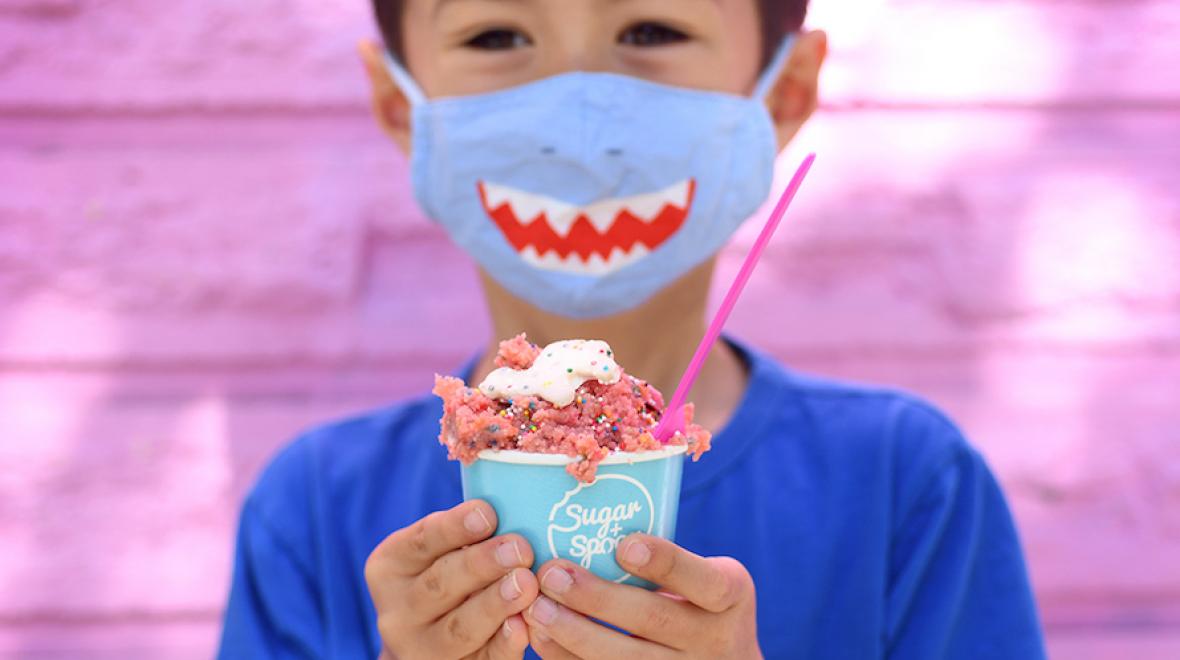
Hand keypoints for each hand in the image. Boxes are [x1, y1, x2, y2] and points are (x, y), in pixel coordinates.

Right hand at [365, 500, 539, 658]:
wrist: (436, 637)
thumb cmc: (450, 573)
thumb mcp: (442, 549)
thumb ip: (468, 532)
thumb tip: (513, 502)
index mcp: (390, 567)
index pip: (421, 542)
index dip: (454, 527)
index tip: (488, 513)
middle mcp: (397, 611)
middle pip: (439, 585)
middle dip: (481, 565)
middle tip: (519, 548)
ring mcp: (422, 648)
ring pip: (458, 627)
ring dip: (494, 603)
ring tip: (526, 583)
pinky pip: (483, 659)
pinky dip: (504, 643)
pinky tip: (523, 625)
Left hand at [522, 534, 759, 658]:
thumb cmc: (701, 606)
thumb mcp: (706, 577)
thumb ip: (667, 560)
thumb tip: (586, 521)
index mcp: (730, 596)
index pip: (702, 579)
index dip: (664, 561)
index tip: (624, 544)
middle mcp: (715, 638)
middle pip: (652, 618)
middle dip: (597, 597)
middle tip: (553, 574)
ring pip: (626, 659)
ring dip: (574, 633)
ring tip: (538, 608)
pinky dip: (569, 659)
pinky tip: (543, 637)